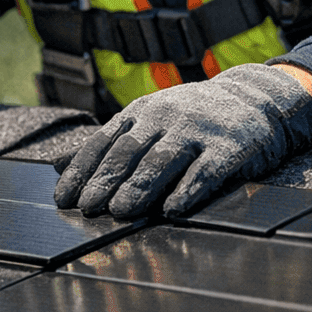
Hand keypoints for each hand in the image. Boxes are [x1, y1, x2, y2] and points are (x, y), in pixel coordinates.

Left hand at [53, 63, 311, 219]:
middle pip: (129, 153)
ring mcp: (198, 131)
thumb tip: (57, 165)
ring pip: (162, 161)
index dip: (82, 171)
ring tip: (121, 212)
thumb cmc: (191, 119)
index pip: (104, 142)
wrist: (254, 99)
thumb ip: (108, 144)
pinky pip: (206, 171)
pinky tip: (172, 211)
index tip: (65, 199)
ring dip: (139, 188)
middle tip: (88, 208)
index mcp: (142, 112)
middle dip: (106, 181)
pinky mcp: (229, 148)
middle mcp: (166, 118)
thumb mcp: (148, 121)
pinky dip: (187, 191)